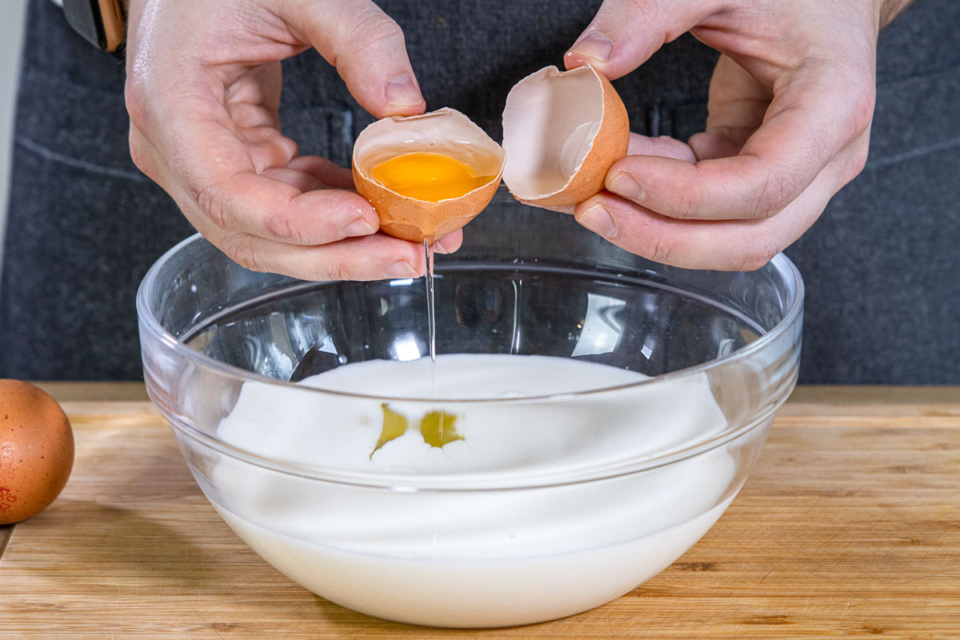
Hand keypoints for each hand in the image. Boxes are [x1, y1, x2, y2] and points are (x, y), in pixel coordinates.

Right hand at [125, 0, 459, 280]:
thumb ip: (358, 38)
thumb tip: (406, 107)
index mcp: (169, 104)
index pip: (227, 194)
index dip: (299, 222)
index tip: (365, 217)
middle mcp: (174, 150)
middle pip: (253, 235)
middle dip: (337, 254)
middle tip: (410, 257)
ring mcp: (201, 163)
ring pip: (272, 236)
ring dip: (344, 246)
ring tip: (411, 243)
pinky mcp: (235, 163)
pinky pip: (285, 207)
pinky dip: (335, 214)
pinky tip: (382, 211)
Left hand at [565, 0, 910, 269]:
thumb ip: (649, 12)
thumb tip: (585, 61)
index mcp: (834, 106)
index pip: (764, 184)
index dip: (686, 196)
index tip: (618, 174)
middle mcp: (828, 156)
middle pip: (753, 237)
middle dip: (664, 236)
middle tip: (592, 209)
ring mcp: (799, 175)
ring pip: (732, 239)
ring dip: (658, 229)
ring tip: (594, 199)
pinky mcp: (762, 175)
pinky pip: (710, 210)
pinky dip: (659, 202)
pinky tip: (616, 172)